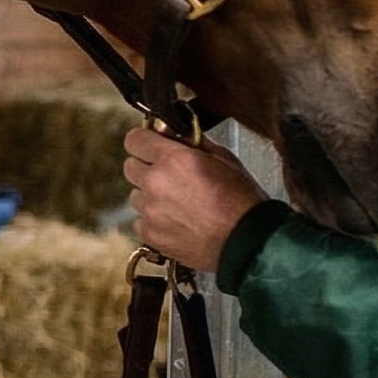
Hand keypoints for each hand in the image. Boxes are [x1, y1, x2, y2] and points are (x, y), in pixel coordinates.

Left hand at [122, 126, 265, 271]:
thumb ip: (196, 143)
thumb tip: (180, 135)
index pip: (135, 139)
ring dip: (151, 195)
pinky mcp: (150, 233)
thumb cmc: (242, 203)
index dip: (144, 140)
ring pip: (136, 194)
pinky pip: (140, 220)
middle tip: (169, 175)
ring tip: (179, 203)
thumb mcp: (226, 160)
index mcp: (173, 159)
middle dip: (147, 167)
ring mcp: (150, 210)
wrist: (246, 242)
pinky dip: (153, 220)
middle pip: (131, 166)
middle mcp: (155, 182)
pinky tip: (177, 221)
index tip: (151, 144)